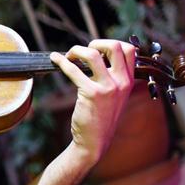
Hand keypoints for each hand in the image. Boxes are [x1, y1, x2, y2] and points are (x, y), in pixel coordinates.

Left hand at [50, 39, 135, 165]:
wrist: (94, 142)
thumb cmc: (100, 117)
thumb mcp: (114, 96)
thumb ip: (111, 77)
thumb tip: (95, 55)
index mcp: (129, 81)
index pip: (129, 50)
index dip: (111, 44)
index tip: (97, 49)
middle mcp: (121, 82)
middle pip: (114, 46)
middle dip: (96, 42)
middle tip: (83, 52)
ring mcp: (108, 88)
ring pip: (93, 54)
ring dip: (76, 50)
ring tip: (68, 57)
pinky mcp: (92, 94)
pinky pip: (74, 70)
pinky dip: (62, 62)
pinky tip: (55, 60)